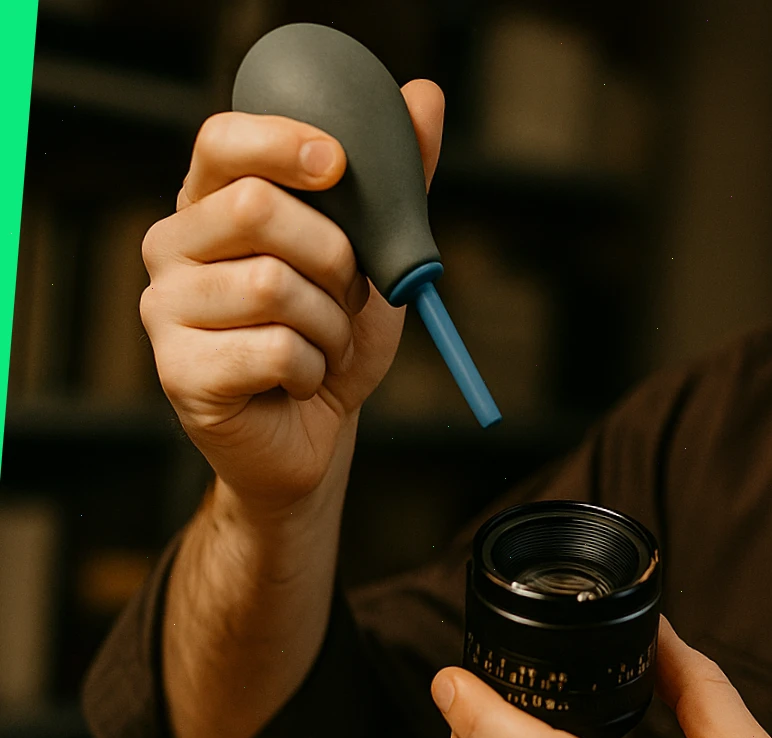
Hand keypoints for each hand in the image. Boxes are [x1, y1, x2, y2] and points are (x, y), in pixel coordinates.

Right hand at [139, 80, 444, 516]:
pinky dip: (314, 369)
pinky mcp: (180, 372)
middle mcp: (171, 247)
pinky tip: (300, 380)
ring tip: (323, 344)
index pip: (222, 141)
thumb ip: (397, 181)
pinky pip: (275, 350)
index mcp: (211, 203)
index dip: (282, 142)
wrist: (319, 430)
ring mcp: (165, 309)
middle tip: (344, 293)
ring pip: (272, 286)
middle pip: (254, 209)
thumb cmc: (335, 335)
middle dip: (333, 256)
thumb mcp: (377, 253)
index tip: (338, 166)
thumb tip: (426, 95)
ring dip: (330, 324)